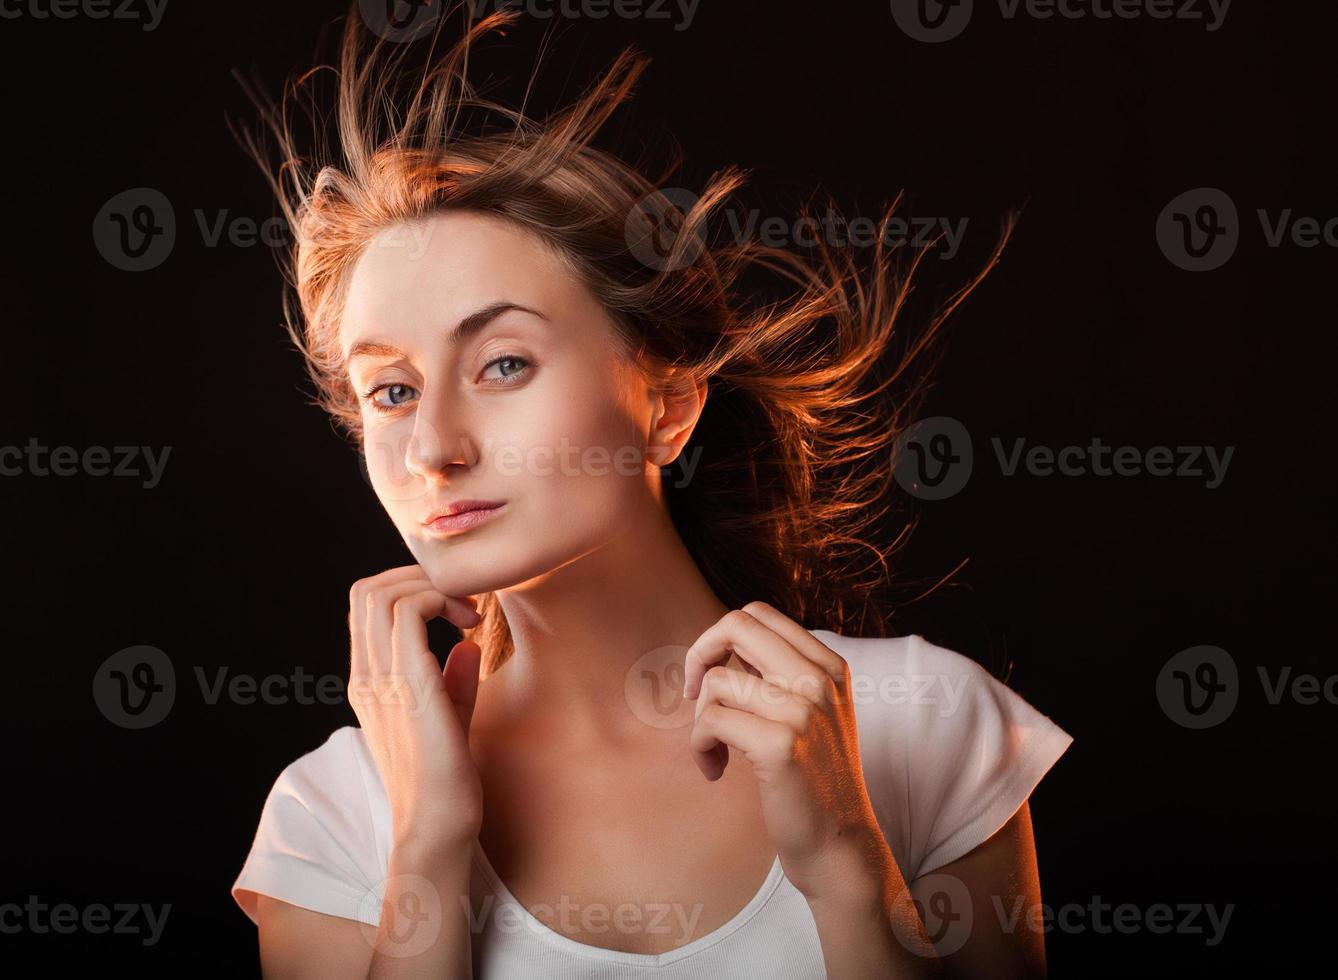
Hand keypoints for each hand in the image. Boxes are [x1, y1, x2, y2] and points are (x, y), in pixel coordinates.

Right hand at [347, 564, 484, 855]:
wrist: (439, 828)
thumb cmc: (447, 781)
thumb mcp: (451, 720)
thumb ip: (453, 682)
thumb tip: (465, 645)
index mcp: (370, 682)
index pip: (367, 607)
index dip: (409, 587)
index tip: (453, 604)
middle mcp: (366, 677)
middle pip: (367, 590)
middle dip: (418, 576)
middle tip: (462, 597)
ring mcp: (381, 682)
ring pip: (382, 594)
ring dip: (431, 585)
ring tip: (468, 610)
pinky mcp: (408, 687)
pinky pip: (408, 614)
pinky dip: (439, 599)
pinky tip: (469, 623)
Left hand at [682, 602, 891, 902]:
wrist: (839, 846)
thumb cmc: (813, 781)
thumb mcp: (812, 714)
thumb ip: (779, 676)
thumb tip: (720, 647)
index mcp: (829, 667)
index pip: (760, 613)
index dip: (721, 637)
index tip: (713, 674)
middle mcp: (820, 681)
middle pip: (737, 624)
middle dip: (700, 655)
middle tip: (692, 695)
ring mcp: (803, 711)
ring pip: (716, 681)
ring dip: (700, 720)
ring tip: (715, 751)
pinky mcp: (779, 746)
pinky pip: (710, 721)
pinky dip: (700, 747)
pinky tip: (716, 771)